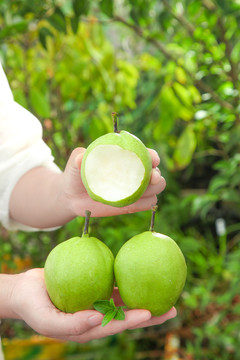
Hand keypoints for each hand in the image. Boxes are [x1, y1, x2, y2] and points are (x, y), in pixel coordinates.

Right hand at [10, 269, 175, 342]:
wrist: (24, 291)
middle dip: (150, 314)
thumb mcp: (48, 321)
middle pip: (127, 315)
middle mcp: (97, 316)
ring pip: (124, 300)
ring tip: (165, 292)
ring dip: (144, 296)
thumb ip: (72, 325)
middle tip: (172, 308)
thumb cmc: (34, 307)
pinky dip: (127, 281)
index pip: (115, 326)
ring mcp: (96, 302)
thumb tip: (99, 320)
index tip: (150, 312)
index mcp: (88, 328)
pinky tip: (139, 274)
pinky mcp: (94, 288)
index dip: (133, 320)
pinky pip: (113, 284)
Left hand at [62, 147, 165, 216]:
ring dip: (154, 190)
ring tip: (141, 192)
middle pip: (156, 173)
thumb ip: (78, 158)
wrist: (73, 197)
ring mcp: (135, 189)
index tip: (152, 159)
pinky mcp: (133, 204)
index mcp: (125, 157)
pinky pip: (147, 204)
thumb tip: (80, 158)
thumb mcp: (74, 164)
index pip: (145, 154)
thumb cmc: (75, 175)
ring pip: (156, 189)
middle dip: (157, 175)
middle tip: (151, 178)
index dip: (152, 156)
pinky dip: (146, 203)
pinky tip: (135, 203)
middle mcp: (134, 172)